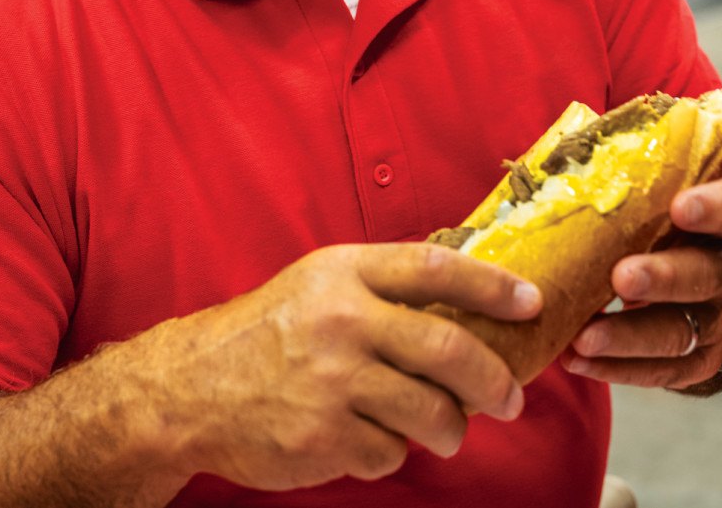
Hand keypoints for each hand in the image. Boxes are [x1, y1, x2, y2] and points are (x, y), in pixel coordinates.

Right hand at [138, 243, 540, 490]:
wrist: (191, 388)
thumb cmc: (267, 331)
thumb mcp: (320, 283)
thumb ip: (383, 285)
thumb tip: (464, 298)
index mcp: (345, 273)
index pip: (435, 268)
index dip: (491, 284)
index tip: (531, 301)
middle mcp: (342, 321)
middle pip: (447, 349)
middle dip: (494, 379)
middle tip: (510, 396)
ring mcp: (332, 382)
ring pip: (430, 412)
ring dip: (451, 427)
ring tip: (446, 427)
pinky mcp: (323, 438)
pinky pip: (390, 452)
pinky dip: (392, 450)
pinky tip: (368, 435)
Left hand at [561, 177, 721, 387]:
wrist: (701, 284)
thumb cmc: (659, 226)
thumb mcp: (659, 198)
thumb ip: (629, 178)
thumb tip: (561, 149)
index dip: (710, 207)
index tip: (679, 207)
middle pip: (704, 274)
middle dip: (662, 277)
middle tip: (621, 278)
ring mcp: (716, 320)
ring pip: (679, 331)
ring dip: (629, 336)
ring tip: (584, 337)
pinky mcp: (698, 361)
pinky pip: (661, 371)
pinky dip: (617, 368)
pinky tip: (577, 360)